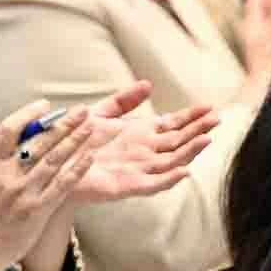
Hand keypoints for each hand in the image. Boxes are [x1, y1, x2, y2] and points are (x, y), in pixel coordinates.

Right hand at [0, 98, 98, 270]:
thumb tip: (2, 148)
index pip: (8, 131)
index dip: (27, 115)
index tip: (44, 106)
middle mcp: (9, 177)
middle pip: (39, 142)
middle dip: (62, 124)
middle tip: (81, 110)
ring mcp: (26, 193)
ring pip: (55, 160)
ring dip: (75, 140)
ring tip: (91, 126)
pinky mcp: (39, 209)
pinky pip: (63, 185)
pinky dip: (77, 168)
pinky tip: (89, 156)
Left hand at [74, 80, 218, 203]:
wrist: (53, 166)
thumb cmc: (75, 141)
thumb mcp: (100, 113)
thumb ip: (123, 100)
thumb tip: (148, 84)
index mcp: (140, 134)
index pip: (173, 125)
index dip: (191, 117)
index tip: (209, 108)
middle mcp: (144, 152)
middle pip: (178, 141)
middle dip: (197, 130)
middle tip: (217, 119)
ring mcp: (137, 170)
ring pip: (171, 161)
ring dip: (189, 152)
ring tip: (206, 139)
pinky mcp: (125, 186)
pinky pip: (152, 184)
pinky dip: (168, 178)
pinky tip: (183, 170)